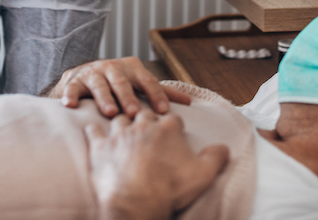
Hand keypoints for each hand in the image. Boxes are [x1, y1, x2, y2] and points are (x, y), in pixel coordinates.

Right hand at [49, 56, 191, 117]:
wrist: (84, 76)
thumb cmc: (118, 83)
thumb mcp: (139, 84)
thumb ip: (161, 92)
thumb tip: (188, 102)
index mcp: (132, 68)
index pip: (147, 81)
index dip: (156, 95)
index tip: (163, 111)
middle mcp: (112, 68)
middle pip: (122, 82)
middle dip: (128, 97)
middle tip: (134, 112)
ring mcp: (93, 73)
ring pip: (99, 84)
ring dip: (104, 98)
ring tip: (110, 112)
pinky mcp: (74, 81)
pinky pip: (72, 88)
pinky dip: (70, 95)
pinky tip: (70, 105)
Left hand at [85, 109, 229, 219]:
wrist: (136, 204)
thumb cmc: (169, 189)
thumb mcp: (203, 175)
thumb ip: (216, 157)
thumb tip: (224, 148)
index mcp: (167, 128)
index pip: (172, 118)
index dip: (173, 127)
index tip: (172, 135)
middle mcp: (142, 125)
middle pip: (144, 113)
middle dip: (146, 120)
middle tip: (147, 132)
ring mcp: (119, 134)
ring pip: (119, 118)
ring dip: (121, 124)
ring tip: (123, 133)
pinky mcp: (100, 147)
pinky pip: (93, 130)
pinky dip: (94, 131)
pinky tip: (95, 134)